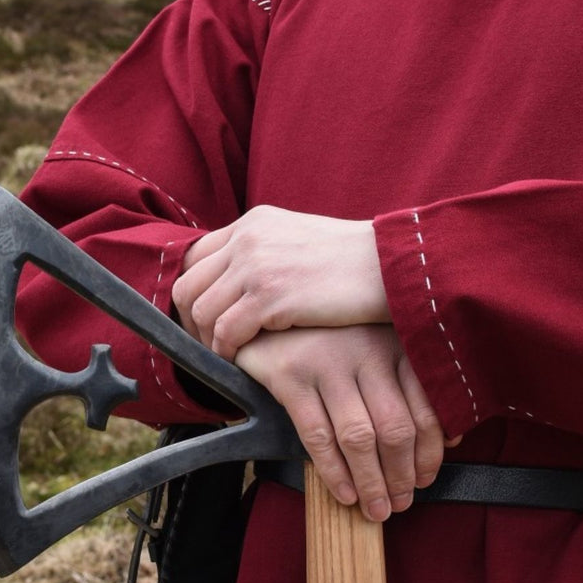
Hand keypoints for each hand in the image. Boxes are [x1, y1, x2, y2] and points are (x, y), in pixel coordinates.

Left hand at [172, 205, 389, 359]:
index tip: (205, 321)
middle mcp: (248, 237)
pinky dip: (227, 351)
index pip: (196, 258)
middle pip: (189, 285)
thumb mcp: (300, 240)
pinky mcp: (270, 295)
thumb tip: (242, 285)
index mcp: (253, 222)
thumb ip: (267, 253)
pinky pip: (225, 331)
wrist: (392, 264)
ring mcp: (257, 264)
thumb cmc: (354, 262)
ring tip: (229, 356)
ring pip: (202, 311)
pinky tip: (243, 360)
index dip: (194, 294)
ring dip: (209, 341)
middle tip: (209, 346)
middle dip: (191, 322)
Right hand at [234, 325, 459, 521]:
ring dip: (372, 483)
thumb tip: (450, 439)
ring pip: (359, 437)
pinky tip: (345, 494)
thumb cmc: (331, 344)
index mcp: (393, 343)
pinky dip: (335, 473)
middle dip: (402, 475)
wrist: (268, 323)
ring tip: (377, 508)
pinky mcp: (291, 376)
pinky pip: (318, 437)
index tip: (426, 478)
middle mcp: (365, 350)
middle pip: (395, 427)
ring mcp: (327, 362)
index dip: (430, 452)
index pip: (425, 407)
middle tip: (401, 502)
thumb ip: (410, 386)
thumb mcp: (376, 351)